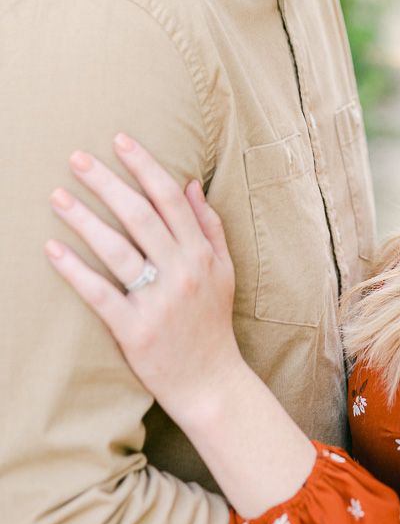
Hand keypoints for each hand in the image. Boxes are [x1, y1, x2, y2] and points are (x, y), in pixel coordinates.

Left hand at [46, 134, 243, 428]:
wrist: (212, 382)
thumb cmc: (213, 322)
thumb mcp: (223, 269)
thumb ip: (208, 225)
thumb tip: (189, 184)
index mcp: (201, 252)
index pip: (169, 198)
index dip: (144, 166)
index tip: (120, 141)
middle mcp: (181, 271)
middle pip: (139, 215)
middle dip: (107, 182)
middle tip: (76, 159)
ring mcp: (158, 300)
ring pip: (116, 249)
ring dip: (84, 219)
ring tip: (57, 197)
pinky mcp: (135, 330)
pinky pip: (100, 294)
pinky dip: (75, 270)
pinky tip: (53, 250)